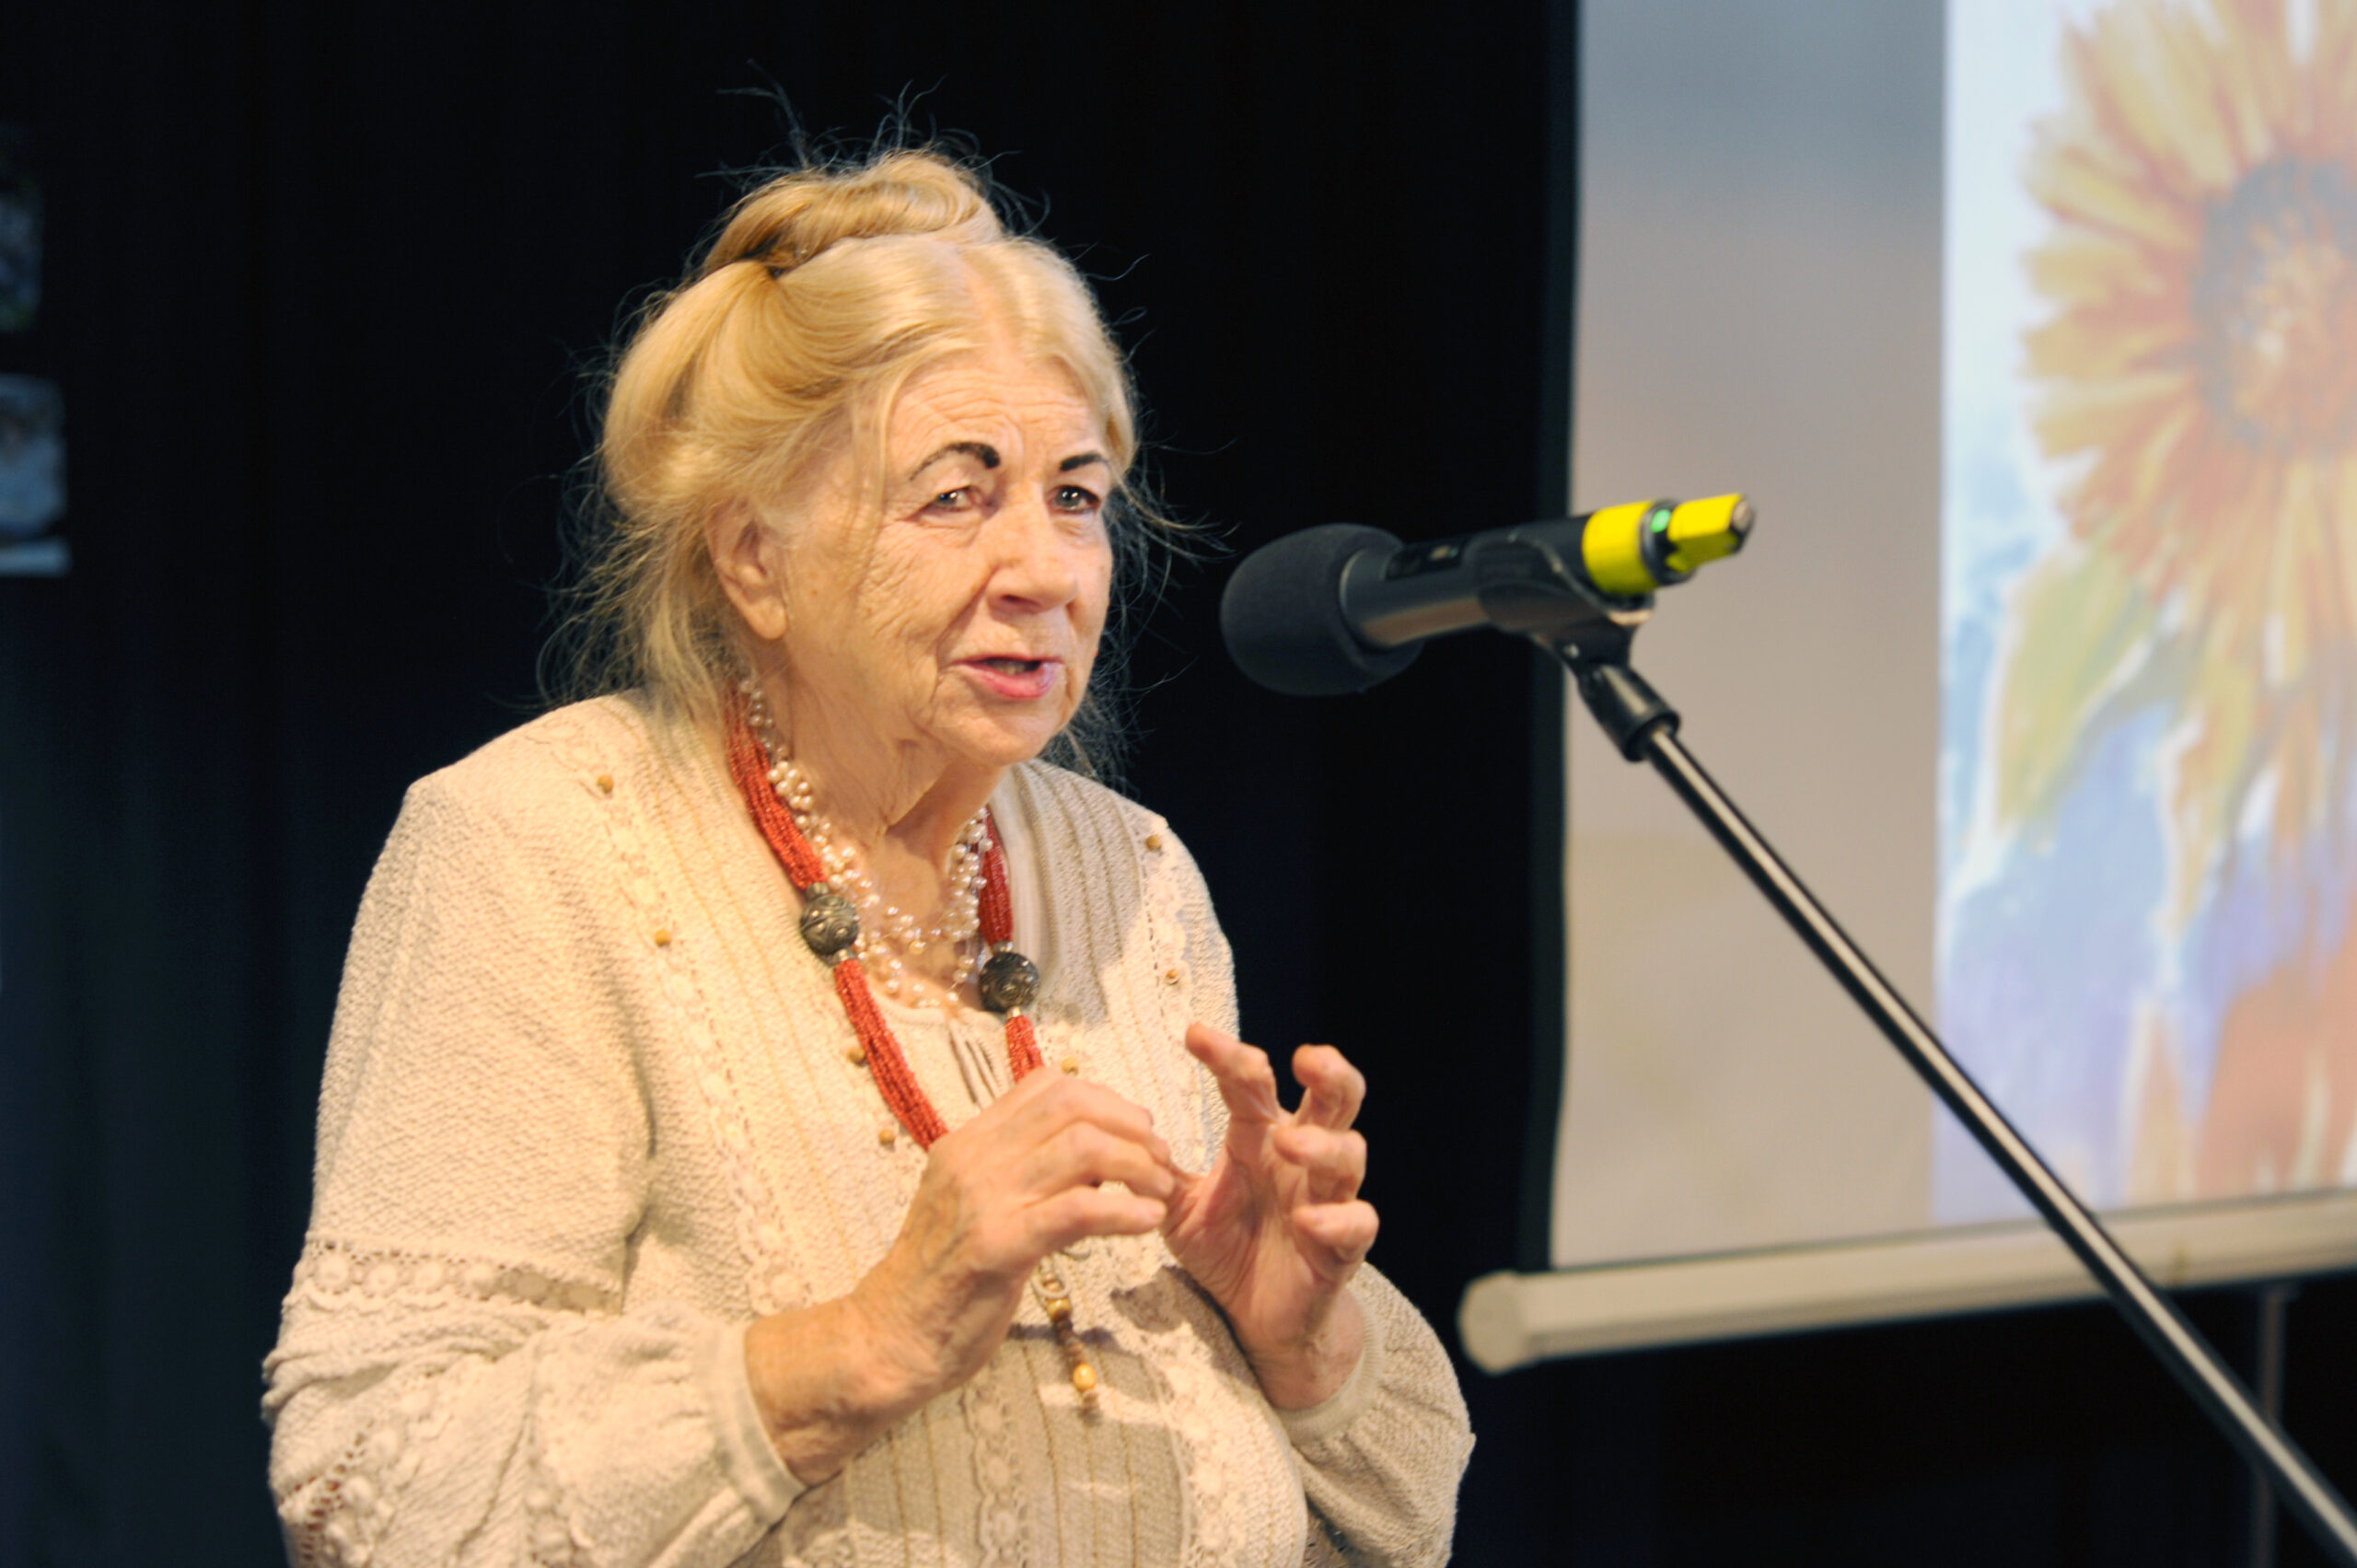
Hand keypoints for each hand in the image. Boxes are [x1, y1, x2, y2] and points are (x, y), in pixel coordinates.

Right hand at [746, 1069, 1174, 1481]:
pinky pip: (1077, 1211)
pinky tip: (1148, 1221)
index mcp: (967, 1143)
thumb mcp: (971, 1206)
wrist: (887, 1340)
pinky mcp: (996, 1247)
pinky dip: (1124, 1211)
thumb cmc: (940, 1281)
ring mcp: (983, 1201)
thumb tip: (1089, 1151)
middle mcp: (973, 1159)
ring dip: (1138, 1166)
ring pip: (1081, 1150)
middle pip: (1071, 1107)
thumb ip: (1017, 1172)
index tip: (1136, 1129)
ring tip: (1162, 1190)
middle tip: (1162, 1158)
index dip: (1105, 1099)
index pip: (1045, 1086)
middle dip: (1130, 1126)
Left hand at [1161, 1023, 1376, 1409]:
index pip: (1253, 1084)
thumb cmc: (1227, 1248)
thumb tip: (1115, 1141)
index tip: (1193, 1035)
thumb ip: (1156, 1175)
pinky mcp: (1342, 1248)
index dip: (1228, 1056)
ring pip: (1350, 1155)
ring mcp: (1327, 1199)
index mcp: (1263, 1138)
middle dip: (1330, 1073)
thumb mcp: (1180, 1209)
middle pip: (1337, 1099)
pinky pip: (1357, 1224)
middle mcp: (1302, 1159)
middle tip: (1305, 1058)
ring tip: (1291, 1143)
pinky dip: (1338, 1218)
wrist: (1258, 1317)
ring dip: (1323, 1145)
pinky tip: (1309, 1219)